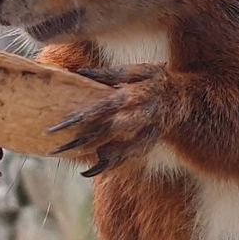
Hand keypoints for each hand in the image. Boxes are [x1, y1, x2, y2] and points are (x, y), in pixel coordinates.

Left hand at [47, 64, 171, 176]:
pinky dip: (109, 165)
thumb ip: (110, 74)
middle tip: (54, 148)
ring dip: (91, 156)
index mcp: (135, 96)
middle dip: (80, 141)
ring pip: (118, 151)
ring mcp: (146, 134)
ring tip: (70, 157)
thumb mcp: (139, 70)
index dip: (81, 117)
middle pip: (105, 132)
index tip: (59, 124)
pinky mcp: (149, 145)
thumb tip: (80, 73)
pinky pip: (127, 160)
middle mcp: (140, 116)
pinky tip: (90, 169)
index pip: (102, 108)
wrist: (185, 100)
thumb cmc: (157, 81)